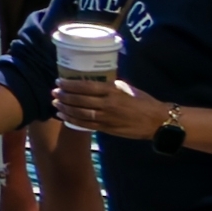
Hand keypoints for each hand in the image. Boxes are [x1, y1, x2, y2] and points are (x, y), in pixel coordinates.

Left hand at [54, 75, 169, 143]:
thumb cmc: (143, 101)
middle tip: (53, 92)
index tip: (59, 81)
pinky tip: (64, 116)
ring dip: (65, 108)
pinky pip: (86, 125)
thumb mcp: (126, 88)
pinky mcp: (108, 129)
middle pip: (80, 100)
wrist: (157, 121)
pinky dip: (73, 120)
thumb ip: (110, 86)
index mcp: (112, 91)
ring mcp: (107, 118)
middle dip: (64, 96)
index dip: (70, 84)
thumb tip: (92, 83)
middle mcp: (107, 104)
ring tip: (55, 104)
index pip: (86, 86)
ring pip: (80, 113)